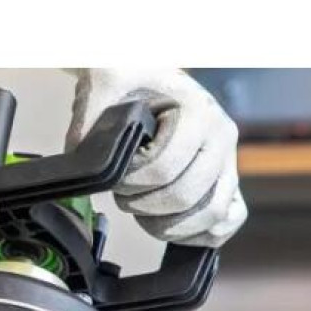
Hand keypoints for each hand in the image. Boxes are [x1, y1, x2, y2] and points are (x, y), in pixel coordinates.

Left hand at [66, 68, 246, 246]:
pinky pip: (228, 221)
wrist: (149, 76)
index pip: (165, 169)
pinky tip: (169, 226)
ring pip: (211, 215)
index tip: (115, 177)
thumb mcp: (106, 82)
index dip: (131, 183)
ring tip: (142, 211)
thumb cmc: (132, 80)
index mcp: (199, 111)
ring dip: (168, 225)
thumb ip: (91, 118)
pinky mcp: (228, 182)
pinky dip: (200, 234)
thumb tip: (81, 159)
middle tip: (124, 195)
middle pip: (186, 197)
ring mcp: (229, 162)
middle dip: (144, 205)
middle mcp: (222, 136)